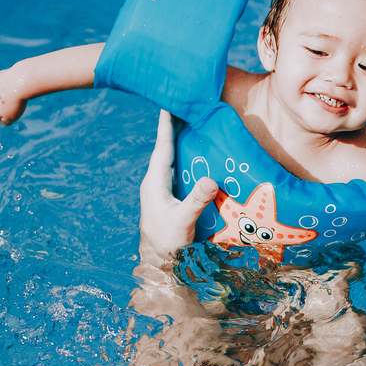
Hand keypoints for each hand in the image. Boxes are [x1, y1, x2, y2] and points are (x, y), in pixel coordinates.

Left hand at [139, 110, 218, 265]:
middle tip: (184, 105)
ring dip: (179, 142)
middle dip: (174, 127)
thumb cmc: (167, 242)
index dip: (166, 125)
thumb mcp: (183, 221)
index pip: (162, 147)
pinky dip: (185, 159)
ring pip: (171, 159)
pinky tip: (195, 156)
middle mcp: (155, 182)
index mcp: (155, 182)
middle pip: (166, 148)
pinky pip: (176, 171)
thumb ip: (196, 200)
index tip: (168, 103)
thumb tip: (210, 179)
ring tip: (190, 123)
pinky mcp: (167, 197)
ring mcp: (160, 189)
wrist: (158, 262)